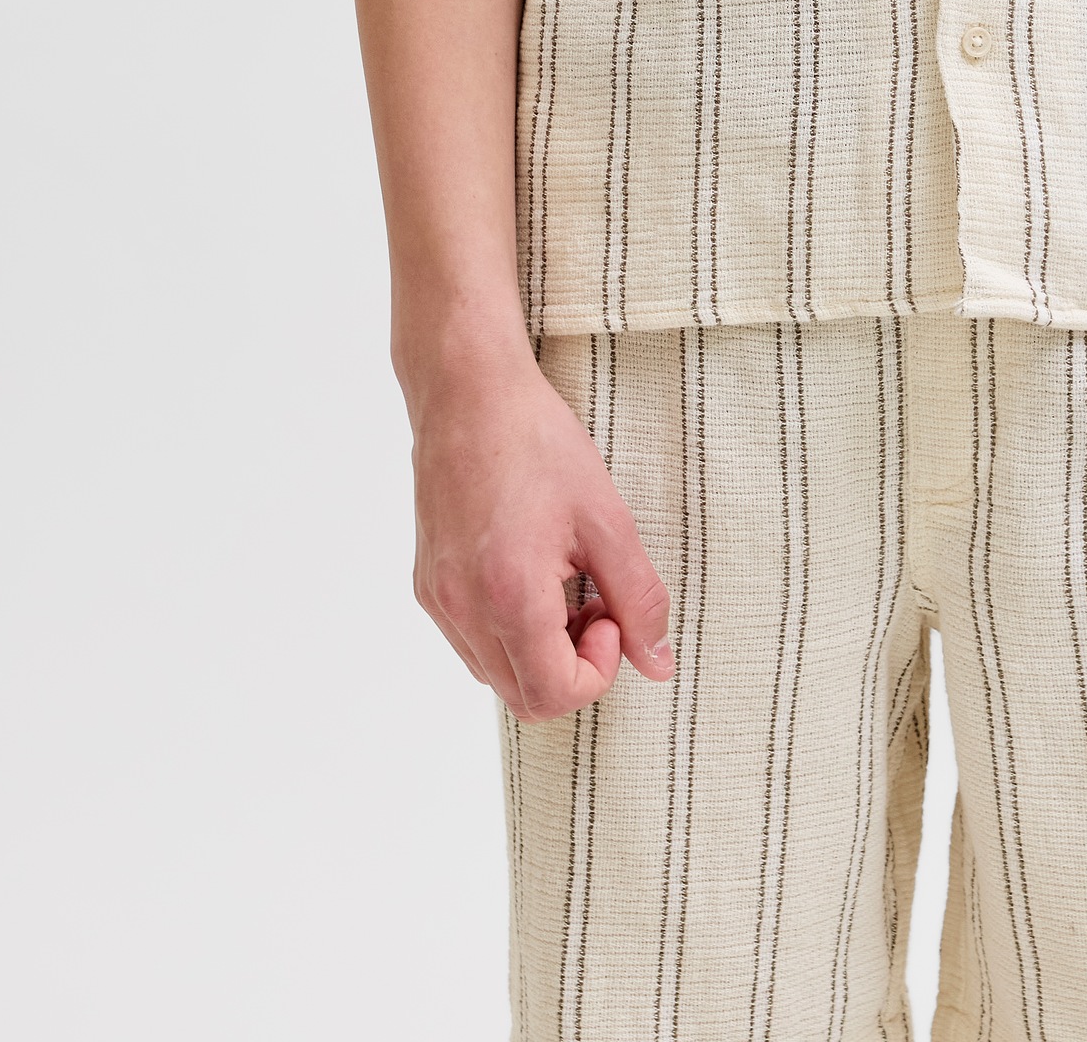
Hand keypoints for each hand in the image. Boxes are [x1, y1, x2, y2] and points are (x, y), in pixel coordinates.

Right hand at [408, 339, 674, 719]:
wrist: (468, 390)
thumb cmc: (537, 442)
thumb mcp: (607, 518)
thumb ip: (637, 598)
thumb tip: (657, 663)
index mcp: (508, 596)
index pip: (553, 695)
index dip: (598, 669)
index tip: (608, 608)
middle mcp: (462, 609)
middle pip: (524, 696)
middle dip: (571, 663)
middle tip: (593, 597)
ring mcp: (439, 599)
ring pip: (496, 673)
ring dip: (540, 650)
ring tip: (563, 579)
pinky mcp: (428, 584)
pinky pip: (471, 640)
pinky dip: (509, 629)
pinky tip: (530, 569)